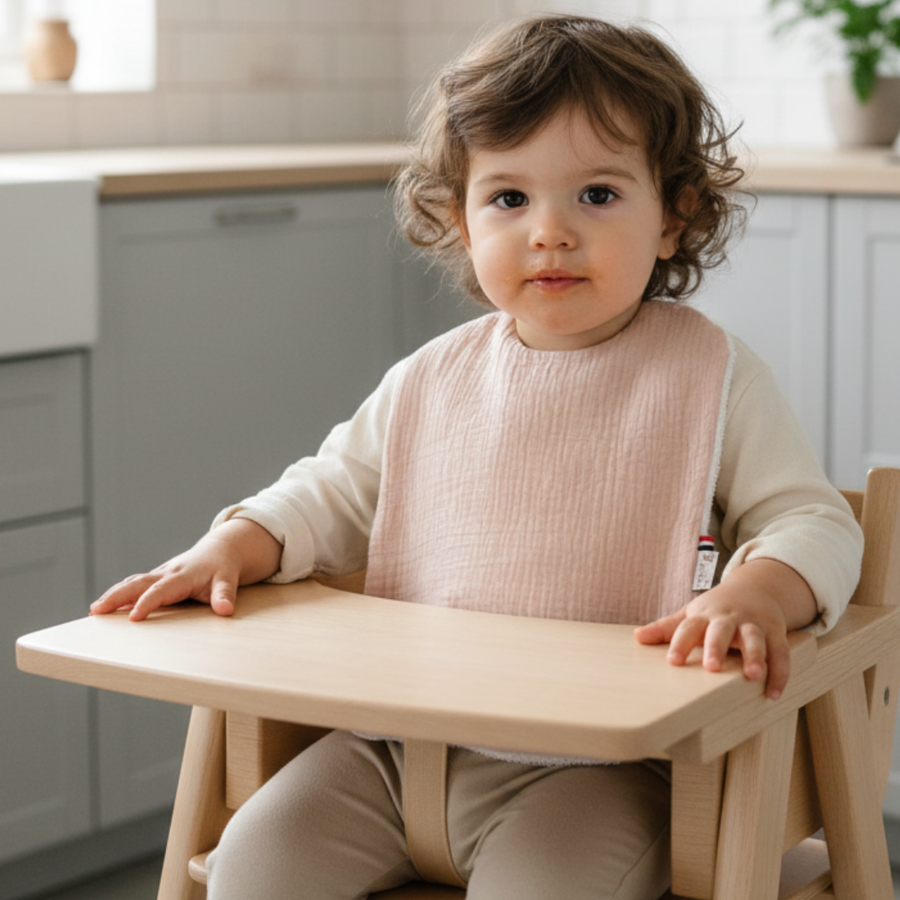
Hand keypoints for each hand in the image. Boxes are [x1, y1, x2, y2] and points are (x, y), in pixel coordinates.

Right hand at [90, 518, 281, 621]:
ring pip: (132, 583)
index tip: (133, 618)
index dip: (147, 603)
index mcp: (182, 575)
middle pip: (137, 583)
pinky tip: (108, 606)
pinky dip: (120, 594)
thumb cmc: (224, 566)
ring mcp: (160, 575)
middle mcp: (167, 573)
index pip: (161, 590)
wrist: (222, 549)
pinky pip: (135, 585)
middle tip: (96, 611)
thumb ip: (225, 594)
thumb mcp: (229, 579)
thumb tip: (225, 611)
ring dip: (113, 595)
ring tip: (95, 610)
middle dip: (116, 596)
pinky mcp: (157, 578)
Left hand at [634, 558, 816, 699]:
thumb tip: (637, 637)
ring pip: (755, 639)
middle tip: (711, 667)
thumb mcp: (691, 614)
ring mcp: (753, 625)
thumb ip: (666, 628)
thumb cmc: (716, 609)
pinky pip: (780, 653)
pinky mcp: (775, 633)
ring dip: (755, 656)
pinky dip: (780, 673)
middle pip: (721, 630)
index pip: (688, 628)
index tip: (672, 661)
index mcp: (704, 615)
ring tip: (753, 677)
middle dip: (717, 647)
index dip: (680, 643)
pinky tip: (774, 693)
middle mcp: (728, 619)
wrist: (755, 588)